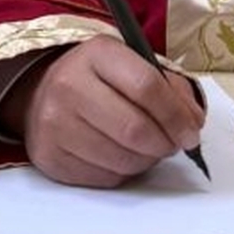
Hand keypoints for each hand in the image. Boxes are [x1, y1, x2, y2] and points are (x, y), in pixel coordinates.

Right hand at [0, 39, 205, 187]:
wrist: (41, 90)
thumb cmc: (100, 78)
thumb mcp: (134, 64)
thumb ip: (170, 87)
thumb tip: (192, 124)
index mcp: (97, 54)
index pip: (146, 87)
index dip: (176, 115)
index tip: (191, 132)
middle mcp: (69, 86)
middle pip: (134, 129)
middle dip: (164, 144)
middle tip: (173, 144)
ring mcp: (54, 124)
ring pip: (121, 160)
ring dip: (146, 161)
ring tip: (146, 148)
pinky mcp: (49, 157)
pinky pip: (104, 178)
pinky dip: (123, 172)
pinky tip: (121, 155)